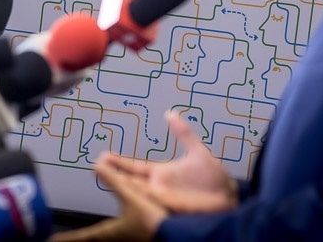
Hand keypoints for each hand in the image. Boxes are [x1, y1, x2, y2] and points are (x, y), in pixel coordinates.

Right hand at [48, 112, 238, 241]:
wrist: (228, 197)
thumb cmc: (214, 179)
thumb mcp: (197, 152)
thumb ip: (183, 133)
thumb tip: (170, 113)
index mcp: (161, 173)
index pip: (134, 167)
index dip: (119, 162)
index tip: (103, 156)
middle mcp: (157, 187)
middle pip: (129, 180)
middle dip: (111, 174)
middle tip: (94, 166)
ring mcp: (161, 199)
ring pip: (135, 192)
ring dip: (119, 186)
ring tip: (102, 177)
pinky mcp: (169, 208)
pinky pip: (149, 204)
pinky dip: (136, 200)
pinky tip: (125, 196)